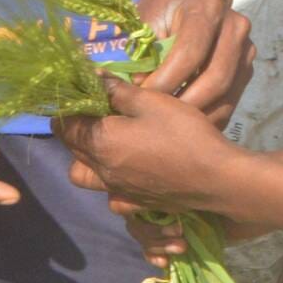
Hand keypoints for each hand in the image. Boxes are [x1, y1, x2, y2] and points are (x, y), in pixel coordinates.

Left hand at [58, 74, 236, 219]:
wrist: (217, 179)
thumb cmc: (184, 134)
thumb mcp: (151, 102)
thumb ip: (118, 90)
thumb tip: (94, 78)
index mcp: (101, 142)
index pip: (66, 126)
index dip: (68, 108)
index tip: (77, 94)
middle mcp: (102, 170)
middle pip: (72, 150)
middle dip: (75, 130)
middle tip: (93, 111)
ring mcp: (118, 191)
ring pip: (85, 175)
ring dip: (86, 158)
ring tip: (107, 141)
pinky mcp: (135, 203)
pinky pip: (109, 194)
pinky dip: (109, 182)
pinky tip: (127, 168)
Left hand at [137, 0, 254, 124]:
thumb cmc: (164, 6)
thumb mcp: (146, 17)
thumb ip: (141, 50)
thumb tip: (133, 91)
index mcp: (206, 8)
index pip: (189, 53)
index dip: (165, 80)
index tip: (141, 97)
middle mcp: (234, 27)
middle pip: (214, 78)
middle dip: (182, 105)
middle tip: (155, 119)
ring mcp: (246, 49)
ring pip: (225, 94)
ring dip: (195, 115)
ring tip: (167, 126)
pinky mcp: (248, 68)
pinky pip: (230, 101)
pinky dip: (207, 116)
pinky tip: (184, 125)